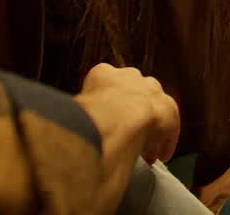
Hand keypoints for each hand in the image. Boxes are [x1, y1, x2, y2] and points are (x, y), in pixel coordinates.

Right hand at [74, 64, 180, 212]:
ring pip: (152, 105)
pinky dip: (166, 139)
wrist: (114, 117)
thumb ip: (78, 114)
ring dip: (150, 125)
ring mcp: (150, 89)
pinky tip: (162, 155)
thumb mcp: (75, 110)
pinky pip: (169, 123)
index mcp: (101, 74)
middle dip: (131, 112)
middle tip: (129, 134)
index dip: (107, 106)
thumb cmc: (86, 116)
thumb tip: (60, 135)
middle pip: (132, 91)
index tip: (107, 123)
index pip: (105, 83)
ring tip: (146, 148)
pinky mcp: (167, 106)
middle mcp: (128, 76)